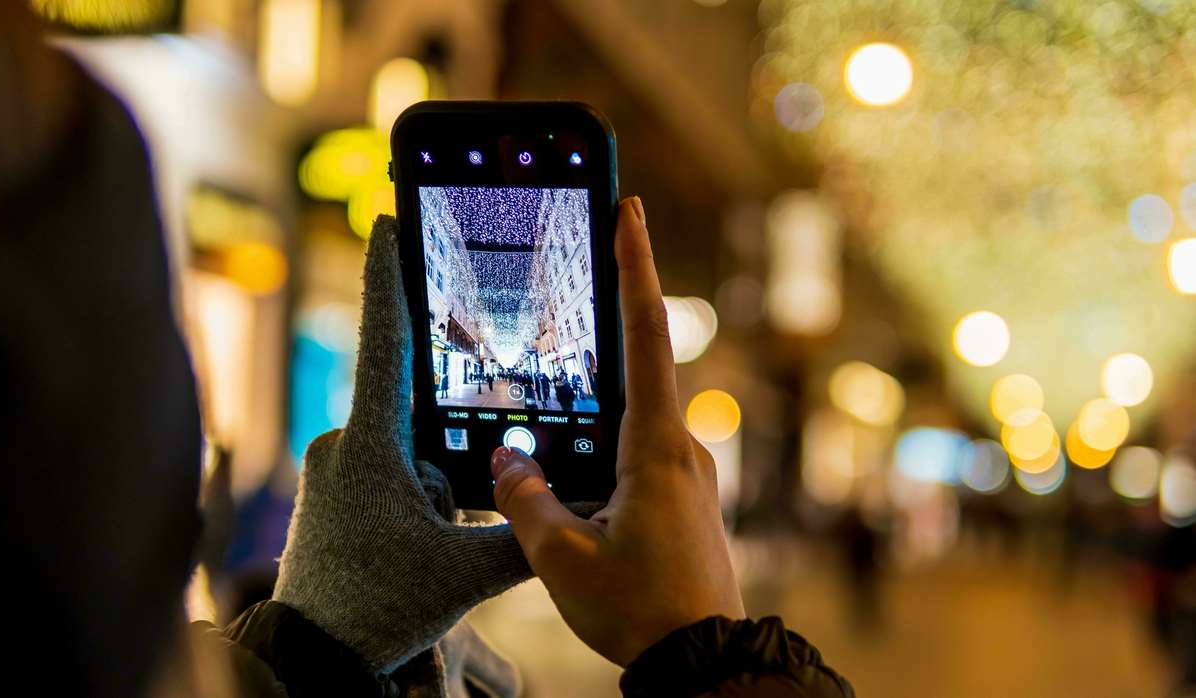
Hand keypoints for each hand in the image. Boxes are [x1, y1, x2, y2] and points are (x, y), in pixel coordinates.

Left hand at [273, 217, 531, 672]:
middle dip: (443, 462)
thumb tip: (566, 502)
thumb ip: (522, 534)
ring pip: (407, 455)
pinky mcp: (330, 495)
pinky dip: (412, 501)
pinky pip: (387, 477)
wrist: (311, 658)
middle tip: (438, 522)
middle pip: (416, 417)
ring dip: (430, 492)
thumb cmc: (376, 609)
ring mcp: (332, 471)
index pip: (385, 340)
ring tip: (419, 552)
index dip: (389, 277)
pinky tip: (410, 549)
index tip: (387, 221)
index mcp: (371, 445)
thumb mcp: (465, 574)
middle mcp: (342, 445)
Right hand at [490, 197, 745, 665]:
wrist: (704, 662)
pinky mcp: (686, 501)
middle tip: (560, 316)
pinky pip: (638, 460)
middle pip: (634, 374)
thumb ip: (527, 498)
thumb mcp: (562, 556)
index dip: (635, 265)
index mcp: (656, 445)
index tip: (630, 209)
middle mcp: (682, 449)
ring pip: (629, 426)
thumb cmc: (640, 609)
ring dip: (589, 426)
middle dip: (596, 346)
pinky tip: (575, 493)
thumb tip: (508, 457)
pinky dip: (602, 459)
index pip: (645, 334)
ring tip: (549, 448)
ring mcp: (690, 475)